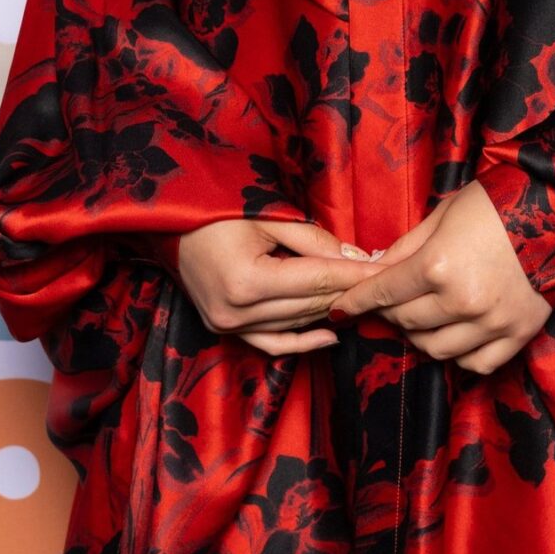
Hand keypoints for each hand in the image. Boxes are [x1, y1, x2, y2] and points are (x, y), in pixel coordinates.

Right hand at [175, 217, 386, 352]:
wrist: (167, 223)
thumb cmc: (215, 210)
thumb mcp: (267, 215)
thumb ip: (313, 240)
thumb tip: (356, 258)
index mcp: (247, 280)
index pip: (317, 280)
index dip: (356, 274)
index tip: (387, 269)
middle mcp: (236, 311)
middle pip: (310, 304)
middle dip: (350, 290)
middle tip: (385, 280)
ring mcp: (227, 325)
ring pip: (296, 323)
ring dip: (331, 311)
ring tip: (364, 299)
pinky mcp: (224, 330)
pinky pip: (271, 343)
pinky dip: (302, 342)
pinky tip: (332, 336)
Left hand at [324, 180, 552, 373]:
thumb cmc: (496, 204)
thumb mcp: (443, 214)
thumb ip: (407, 246)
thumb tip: (377, 267)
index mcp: (437, 265)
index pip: (383, 292)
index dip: (357, 300)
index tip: (342, 306)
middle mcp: (461, 301)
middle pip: (406, 322)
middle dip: (389, 313)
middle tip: (390, 302)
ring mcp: (491, 323)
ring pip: (436, 349)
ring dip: (420, 336)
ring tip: (423, 318)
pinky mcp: (517, 335)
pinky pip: (476, 364)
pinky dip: (460, 355)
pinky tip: (456, 335)